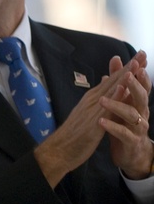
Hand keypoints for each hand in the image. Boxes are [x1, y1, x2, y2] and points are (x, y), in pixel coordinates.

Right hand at [34, 63, 136, 186]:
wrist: (59, 150)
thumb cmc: (73, 135)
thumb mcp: (87, 116)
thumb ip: (98, 104)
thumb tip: (104, 95)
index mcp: (92, 99)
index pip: (112, 81)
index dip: (126, 69)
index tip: (139, 58)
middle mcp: (92, 100)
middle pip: (114, 80)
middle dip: (129, 67)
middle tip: (143, 52)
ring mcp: (92, 109)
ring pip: (111, 90)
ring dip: (124, 76)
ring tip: (136, 63)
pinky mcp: (93, 121)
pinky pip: (106, 106)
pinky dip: (115, 95)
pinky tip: (123, 87)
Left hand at [100, 51, 153, 178]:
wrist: (130, 152)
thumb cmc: (124, 123)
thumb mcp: (121, 100)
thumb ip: (118, 81)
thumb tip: (116, 59)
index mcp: (138, 102)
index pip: (142, 85)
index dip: (141, 72)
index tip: (138, 59)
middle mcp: (141, 113)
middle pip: (142, 97)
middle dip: (135, 86)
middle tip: (127, 76)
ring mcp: (138, 127)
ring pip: (131, 115)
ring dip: (117, 106)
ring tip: (102, 100)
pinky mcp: (131, 141)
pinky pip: (123, 134)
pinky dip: (112, 127)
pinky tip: (101, 122)